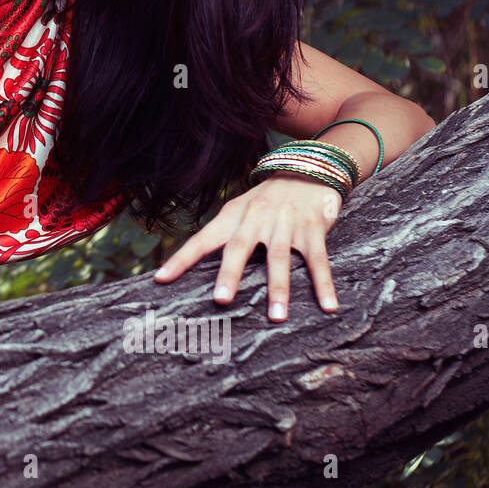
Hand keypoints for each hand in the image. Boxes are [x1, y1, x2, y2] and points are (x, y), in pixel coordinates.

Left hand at [151, 175, 342, 321]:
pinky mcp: (312, 229)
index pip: (202, 239)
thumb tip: (196, 269)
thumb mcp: (240, 210)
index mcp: (232, 217)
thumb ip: (224, 235)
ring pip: (279, 259)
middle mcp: (255, 219)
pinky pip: (318, 260)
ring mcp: (285, 224)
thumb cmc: (266, 200)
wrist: (307, 170)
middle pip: (239, 248)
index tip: (161, 278)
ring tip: (276, 318)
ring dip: (278, 289)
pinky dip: (323, 284)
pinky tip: (328, 306)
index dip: (181, 259)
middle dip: (230, 274)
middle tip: (221, 300)